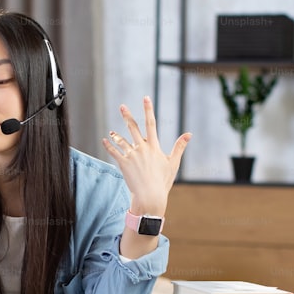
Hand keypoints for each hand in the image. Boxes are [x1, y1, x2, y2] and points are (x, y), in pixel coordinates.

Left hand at [102, 96, 190, 216]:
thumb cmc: (163, 181)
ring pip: (122, 140)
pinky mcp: (123, 164)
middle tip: (122, 106)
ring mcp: (131, 156)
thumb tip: (189, 134)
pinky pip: (114, 152)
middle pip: (133, 128)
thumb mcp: (173, 163)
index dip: (148, 109)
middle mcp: (142, 148)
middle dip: (127, 116)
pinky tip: (104, 140)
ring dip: (116, 135)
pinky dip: (109, 146)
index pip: (151, 123)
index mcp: (154, 146)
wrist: (150, 196)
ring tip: (111, 131)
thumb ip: (179, 147)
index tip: (146, 98)